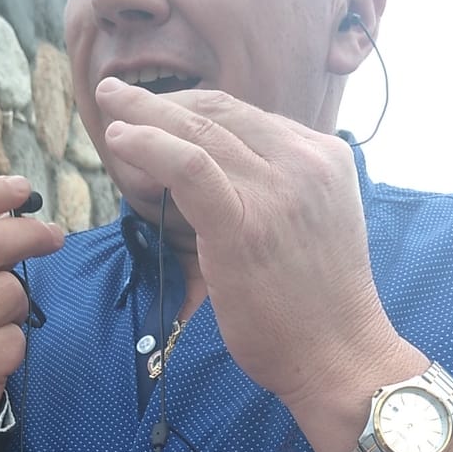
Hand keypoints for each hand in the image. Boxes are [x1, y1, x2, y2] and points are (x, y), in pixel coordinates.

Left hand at [96, 80, 399, 406]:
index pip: (247, 116)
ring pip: (199, 131)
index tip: (157, 113)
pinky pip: (189, 167)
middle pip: (220, 113)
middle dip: (162, 100)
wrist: (341, 356)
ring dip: (144, 114)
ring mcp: (278, 189)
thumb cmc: (319, 308)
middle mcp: (304, 162)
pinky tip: (120, 139)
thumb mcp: (310, 227)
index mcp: (323, 157)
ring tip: (110, 105)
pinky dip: (148, 144)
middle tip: (120, 95)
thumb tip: (221, 181)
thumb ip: (277, 193)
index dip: (193, 108)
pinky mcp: (244, 223)